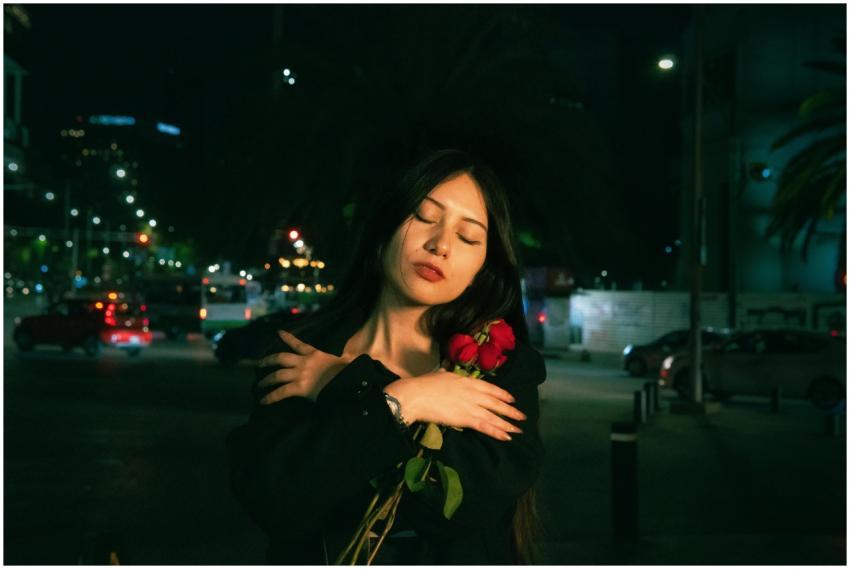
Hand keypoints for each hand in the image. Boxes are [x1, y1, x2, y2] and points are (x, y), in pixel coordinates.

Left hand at [256, 330, 352, 403]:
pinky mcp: (299, 388)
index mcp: (315, 354)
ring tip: (259, 385)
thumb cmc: (348, 372)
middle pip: (281, 357)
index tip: (278, 332)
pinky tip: (263, 401)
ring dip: (266, 380)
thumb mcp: (345, 360)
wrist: (349, 382)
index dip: (287, 337)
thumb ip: (344, 356)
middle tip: (259, 363)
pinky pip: (280, 392)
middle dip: (268, 360)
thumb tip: (353, 355)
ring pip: (277, 375)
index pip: (298, 344)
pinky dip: (270, 397)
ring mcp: (301, 374)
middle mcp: (304, 362)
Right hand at [383, 370, 525, 440]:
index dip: (502, 394)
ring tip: (518, 429)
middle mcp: (473, 392)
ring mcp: (470, 405)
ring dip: (508, 423)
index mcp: (467, 381)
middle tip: (522, 416)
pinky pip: (485, 426)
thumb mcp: (439, 374)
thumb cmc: (424, 384)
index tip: (512, 398)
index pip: (490, 388)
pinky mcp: (466, 418)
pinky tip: (506, 436)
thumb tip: (445, 371)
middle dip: (510, 410)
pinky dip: (497, 432)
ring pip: (494, 416)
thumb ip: (447, 374)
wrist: (416, 394)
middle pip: (496, 402)